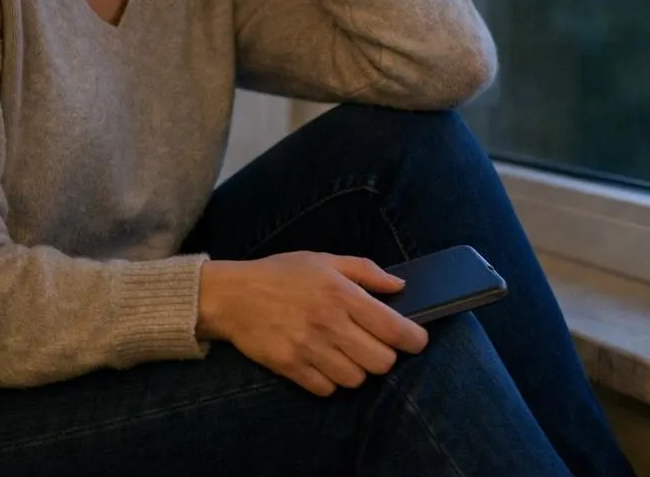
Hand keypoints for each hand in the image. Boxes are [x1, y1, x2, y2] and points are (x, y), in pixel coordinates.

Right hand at [196, 253, 428, 396]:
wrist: (232, 296)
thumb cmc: (282, 274)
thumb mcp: (326, 260)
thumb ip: (366, 271)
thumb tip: (400, 285)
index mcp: (342, 295)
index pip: (393, 328)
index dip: (414, 339)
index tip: (417, 340)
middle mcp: (329, 324)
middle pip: (380, 361)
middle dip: (385, 356)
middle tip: (376, 345)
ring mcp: (309, 350)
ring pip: (356, 379)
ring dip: (358, 370)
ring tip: (348, 354)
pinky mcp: (290, 368)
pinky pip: (327, 390)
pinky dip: (332, 382)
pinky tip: (325, 364)